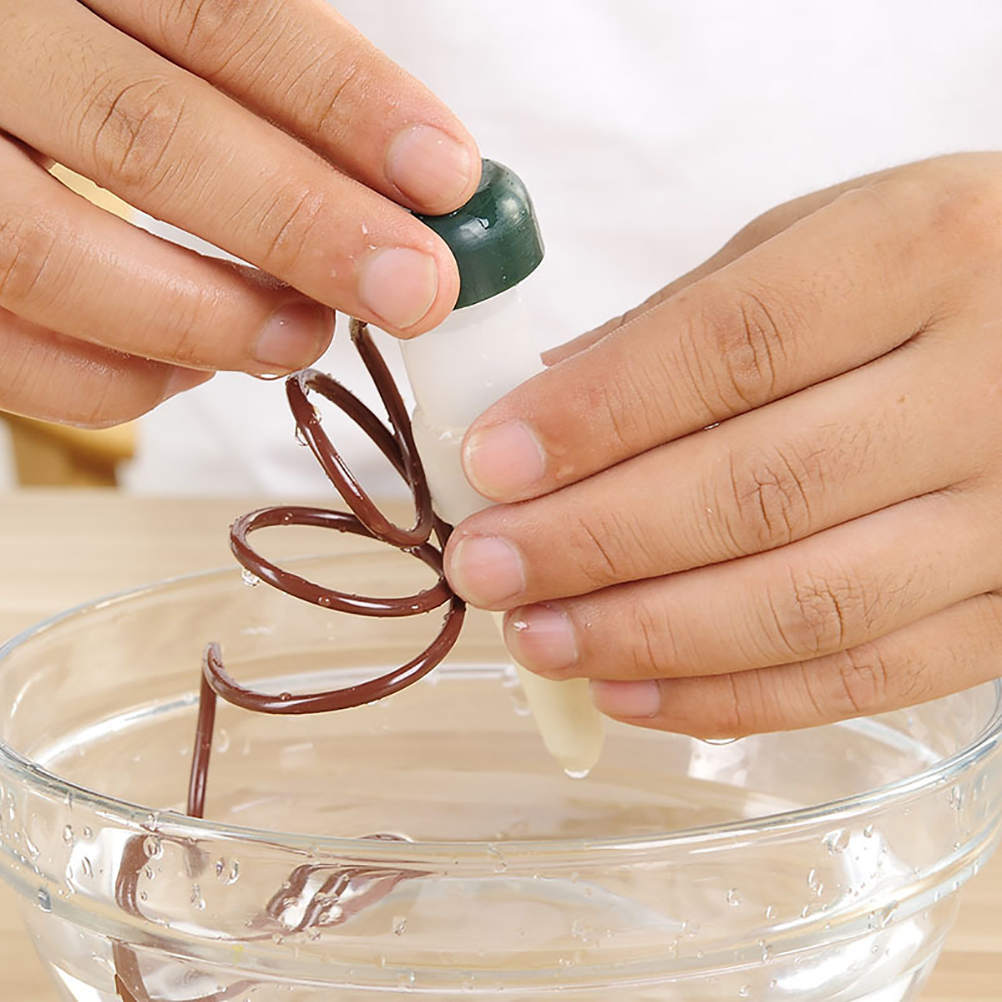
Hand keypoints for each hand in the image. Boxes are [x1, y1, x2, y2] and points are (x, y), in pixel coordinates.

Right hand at [0, 0, 477, 425]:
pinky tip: (194, 367)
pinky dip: (118, 380)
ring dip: (212, 318)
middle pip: (148, 135)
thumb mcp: (139, 18)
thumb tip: (401, 182)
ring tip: (306, 336)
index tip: (445, 174)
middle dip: (304, 226)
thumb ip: (247, 75)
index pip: (220, 15)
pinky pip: (7, 350)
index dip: (343, 101)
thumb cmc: (63, 52)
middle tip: (414, 289)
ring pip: (53, 255)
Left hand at [445, 153, 1001, 737]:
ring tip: (538, 637)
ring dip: (648, 637)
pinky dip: (734, 701)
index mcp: (927, 252)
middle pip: (759, 489)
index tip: (493, 461)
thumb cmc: (938, 267)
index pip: (734, 345)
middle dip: (597, 542)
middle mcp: (989, 389)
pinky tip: (631, 693)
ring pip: (808, 605)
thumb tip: (547, 402)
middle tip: (486, 566)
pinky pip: (867, 677)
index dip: (599, 414)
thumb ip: (690, 318)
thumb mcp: (826, 237)